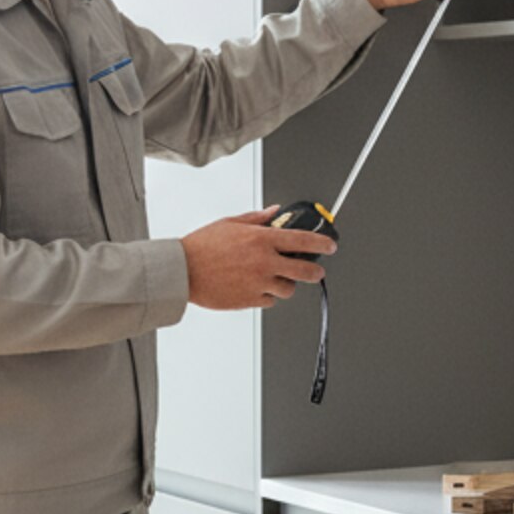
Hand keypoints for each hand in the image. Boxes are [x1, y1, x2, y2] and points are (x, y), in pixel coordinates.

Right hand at [181, 206, 336, 310]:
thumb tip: (275, 212)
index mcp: (262, 240)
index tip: (330, 245)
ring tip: (273, 278)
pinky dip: (267, 295)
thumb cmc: (202, 247)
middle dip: (315, 271)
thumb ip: (257, 219)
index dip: (322, 243)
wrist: (183, 271)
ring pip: (288, 289)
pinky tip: (254, 287)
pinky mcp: (251, 300)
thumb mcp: (230, 224)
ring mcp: (259, 283)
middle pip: (305, 271)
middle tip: (316, 271)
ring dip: (285, 284)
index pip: (303, 240)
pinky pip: (270, 301)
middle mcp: (265, 262)